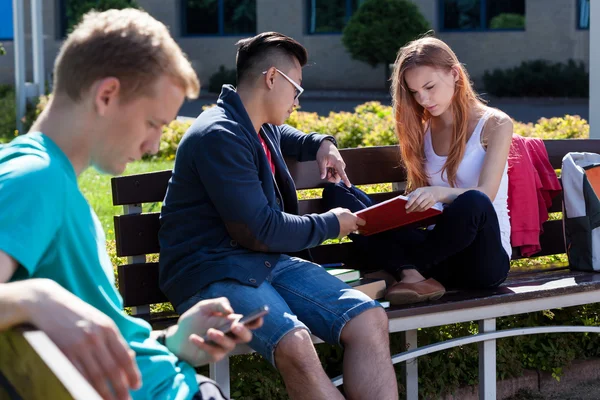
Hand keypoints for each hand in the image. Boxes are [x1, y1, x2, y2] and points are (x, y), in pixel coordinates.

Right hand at [25, 279, 140, 399]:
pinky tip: (89, 396)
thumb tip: (130, 359)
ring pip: (94, 376)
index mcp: (108, 328)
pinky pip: (76, 376)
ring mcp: (78, 346)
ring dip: (103, 394)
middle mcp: (95, 337)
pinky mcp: (62, 352)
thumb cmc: (77, 314)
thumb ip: (114, 339)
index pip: (124, 356)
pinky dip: (84, 388)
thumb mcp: (101, 321)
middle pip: (111, 370)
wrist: (47, 303)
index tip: (136, 386)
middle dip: (120, 389)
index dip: (132, 374)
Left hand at [165, 297, 261, 366]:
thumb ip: (218, 303)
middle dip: (243, 331)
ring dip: (221, 337)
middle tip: (234, 325)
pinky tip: (194, 338)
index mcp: (232, 321)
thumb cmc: (193, 320)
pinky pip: (213, 351)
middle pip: (246, 337)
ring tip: (209, 331)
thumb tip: (230, 310)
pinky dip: (203, 344)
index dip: (257, 321)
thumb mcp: (203, 307)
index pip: (250, 323)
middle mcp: (231, 335)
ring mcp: (223, 347)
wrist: (177, 337)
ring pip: (230, 345)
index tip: (258, 317)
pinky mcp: (214, 356)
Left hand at [316, 140, 350, 186]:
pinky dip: (332, 172)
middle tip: (326, 173)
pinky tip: (329, 167)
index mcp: (337, 163)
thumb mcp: (320, 161)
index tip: (349, 186)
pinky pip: (337, 173)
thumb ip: (322, 170)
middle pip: (338, 178)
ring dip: (331, 175)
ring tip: (327, 168)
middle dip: (331, 178)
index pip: (342, 174)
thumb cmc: (323, 152)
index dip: (346, 180)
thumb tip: (322, 177)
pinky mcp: (340, 165)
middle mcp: (341, 165)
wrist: (326, 145)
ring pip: (337, 176)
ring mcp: (341, 165)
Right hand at [330, 207, 365, 237]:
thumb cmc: (335, 215)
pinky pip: (343, 233)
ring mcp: (347, 232)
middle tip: (347, 221)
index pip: (362, 222)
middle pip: (355, 227)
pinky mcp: (342, 236)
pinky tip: (336, 228)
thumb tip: (349, 213)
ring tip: (340, 224)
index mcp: (354, 219)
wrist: (328, 224)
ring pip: (349, 230)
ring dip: (346, 228)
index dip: (361, 221)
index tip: (359, 221)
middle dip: (352, 225)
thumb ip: (347, 212)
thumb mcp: (342, 210)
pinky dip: (341, 231)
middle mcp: (352, 226)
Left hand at [405, 186, 443, 212]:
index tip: (406, 207)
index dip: (409, 202)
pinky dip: (420, 210)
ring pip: (421, 206)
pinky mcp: (432, 202)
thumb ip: (411, 194)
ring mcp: (429, 198)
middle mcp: (425, 194)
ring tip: (412, 211)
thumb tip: (404, 199)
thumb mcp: (418, 190)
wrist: (436, 192)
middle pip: (417, 203)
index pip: (414, 196)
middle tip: (407, 211)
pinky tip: (417, 210)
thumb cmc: (425, 191)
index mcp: (420, 190)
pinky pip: (425, 208)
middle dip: (411, 208)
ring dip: (415, 210)